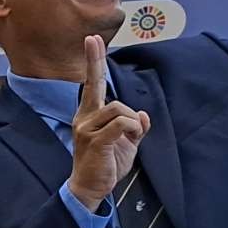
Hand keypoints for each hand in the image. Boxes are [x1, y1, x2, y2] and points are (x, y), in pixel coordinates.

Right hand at [68, 36, 149, 211]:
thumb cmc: (106, 164)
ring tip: (131, 137)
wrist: (91, 189)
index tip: (91, 40)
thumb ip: (134, 127)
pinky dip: (133, 128)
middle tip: (91, 39)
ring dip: (133, 122)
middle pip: (97, 85)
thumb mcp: (126, 142)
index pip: (91, 84)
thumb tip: (143, 116)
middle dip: (95, 61)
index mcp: (90, 115)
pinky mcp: (95, 141)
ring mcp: (87, 129)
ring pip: (119, 108)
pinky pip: (121, 123)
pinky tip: (132, 138)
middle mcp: (84, 118)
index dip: (93, 62)